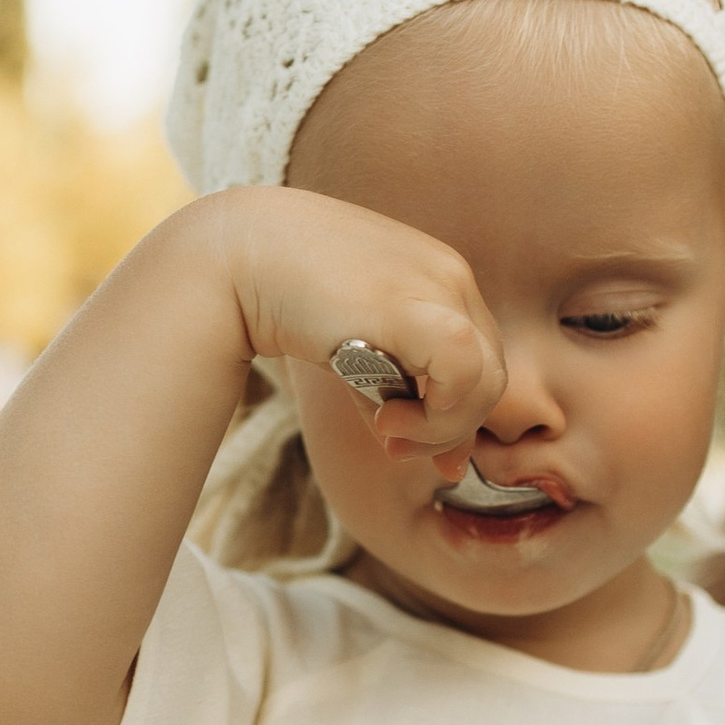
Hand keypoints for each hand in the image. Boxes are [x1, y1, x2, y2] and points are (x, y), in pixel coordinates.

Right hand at [218, 186, 505, 477]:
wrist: (233, 259)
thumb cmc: (284, 299)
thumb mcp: (355, 350)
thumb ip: (401, 398)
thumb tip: (452, 465)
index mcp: (440, 276)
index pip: (480, 357)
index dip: (456, 409)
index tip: (404, 434)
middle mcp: (450, 275)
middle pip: (491, 374)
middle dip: (450, 425)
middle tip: (392, 440)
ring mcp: (438, 286)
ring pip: (487, 379)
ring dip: (442, 425)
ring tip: (386, 428)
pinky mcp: (416, 308)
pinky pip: (463, 371)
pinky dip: (437, 411)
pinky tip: (386, 416)